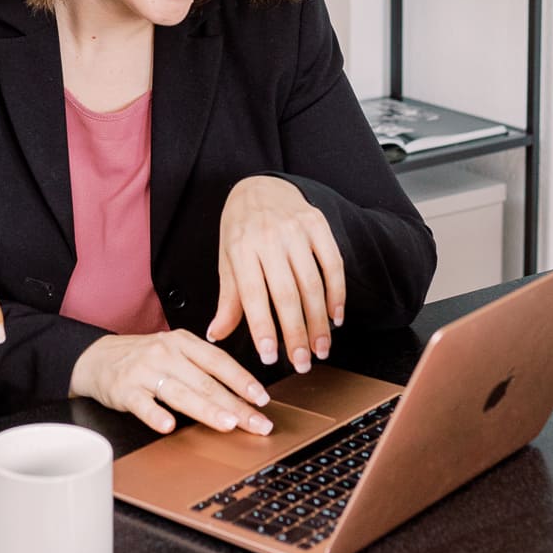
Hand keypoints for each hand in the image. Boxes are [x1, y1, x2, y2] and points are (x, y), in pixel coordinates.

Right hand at [69, 328, 273, 435]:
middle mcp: (166, 353)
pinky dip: (155, 415)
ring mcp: (144, 370)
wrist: (97, 357)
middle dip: (236, 405)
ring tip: (228, 423)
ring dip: (206, 409)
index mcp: (183, 342)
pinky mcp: (124, 389)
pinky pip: (142, 403)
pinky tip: (168, 426)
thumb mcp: (175, 352)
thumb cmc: (144, 358)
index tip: (262, 399)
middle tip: (257, 424)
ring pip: (180, 392)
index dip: (243, 381)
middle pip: (206, 382)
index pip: (219, 362)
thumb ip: (203, 367)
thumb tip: (242, 395)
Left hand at [206, 174, 344, 372]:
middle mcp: (269, 237)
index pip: (252, 295)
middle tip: (302, 365)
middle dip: (296, 334)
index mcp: (241, 248)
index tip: (270, 358)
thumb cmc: (240, 230)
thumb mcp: (227, 260)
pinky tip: (335, 317)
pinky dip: (337, 294)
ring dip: (319, 323)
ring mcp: (296, 229)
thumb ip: (228, 300)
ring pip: (312, 284)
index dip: (262, 328)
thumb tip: (216, 335)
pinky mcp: (318, 224)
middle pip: (286, 294)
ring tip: (321, 350)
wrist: (260, 186)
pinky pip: (333, 264)